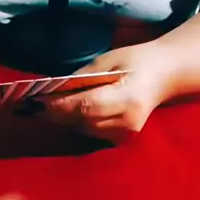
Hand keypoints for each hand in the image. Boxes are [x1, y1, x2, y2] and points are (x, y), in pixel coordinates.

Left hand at [45, 43, 171, 142]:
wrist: (165, 76)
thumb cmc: (138, 61)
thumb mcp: (109, 60)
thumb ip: (83, 77)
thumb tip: (55, 89)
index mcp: (128, 100)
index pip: (86, 107)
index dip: (61, 106)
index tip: (39, 100)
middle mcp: (127, 122)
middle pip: (82, 122)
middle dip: (58, 113)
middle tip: (34, 105)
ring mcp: (125, 134)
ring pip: (84, 130)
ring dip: (66, 119)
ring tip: (48, 107)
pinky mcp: (122, 139)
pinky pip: (92, 133)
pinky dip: (78, 122)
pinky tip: (69, 112)